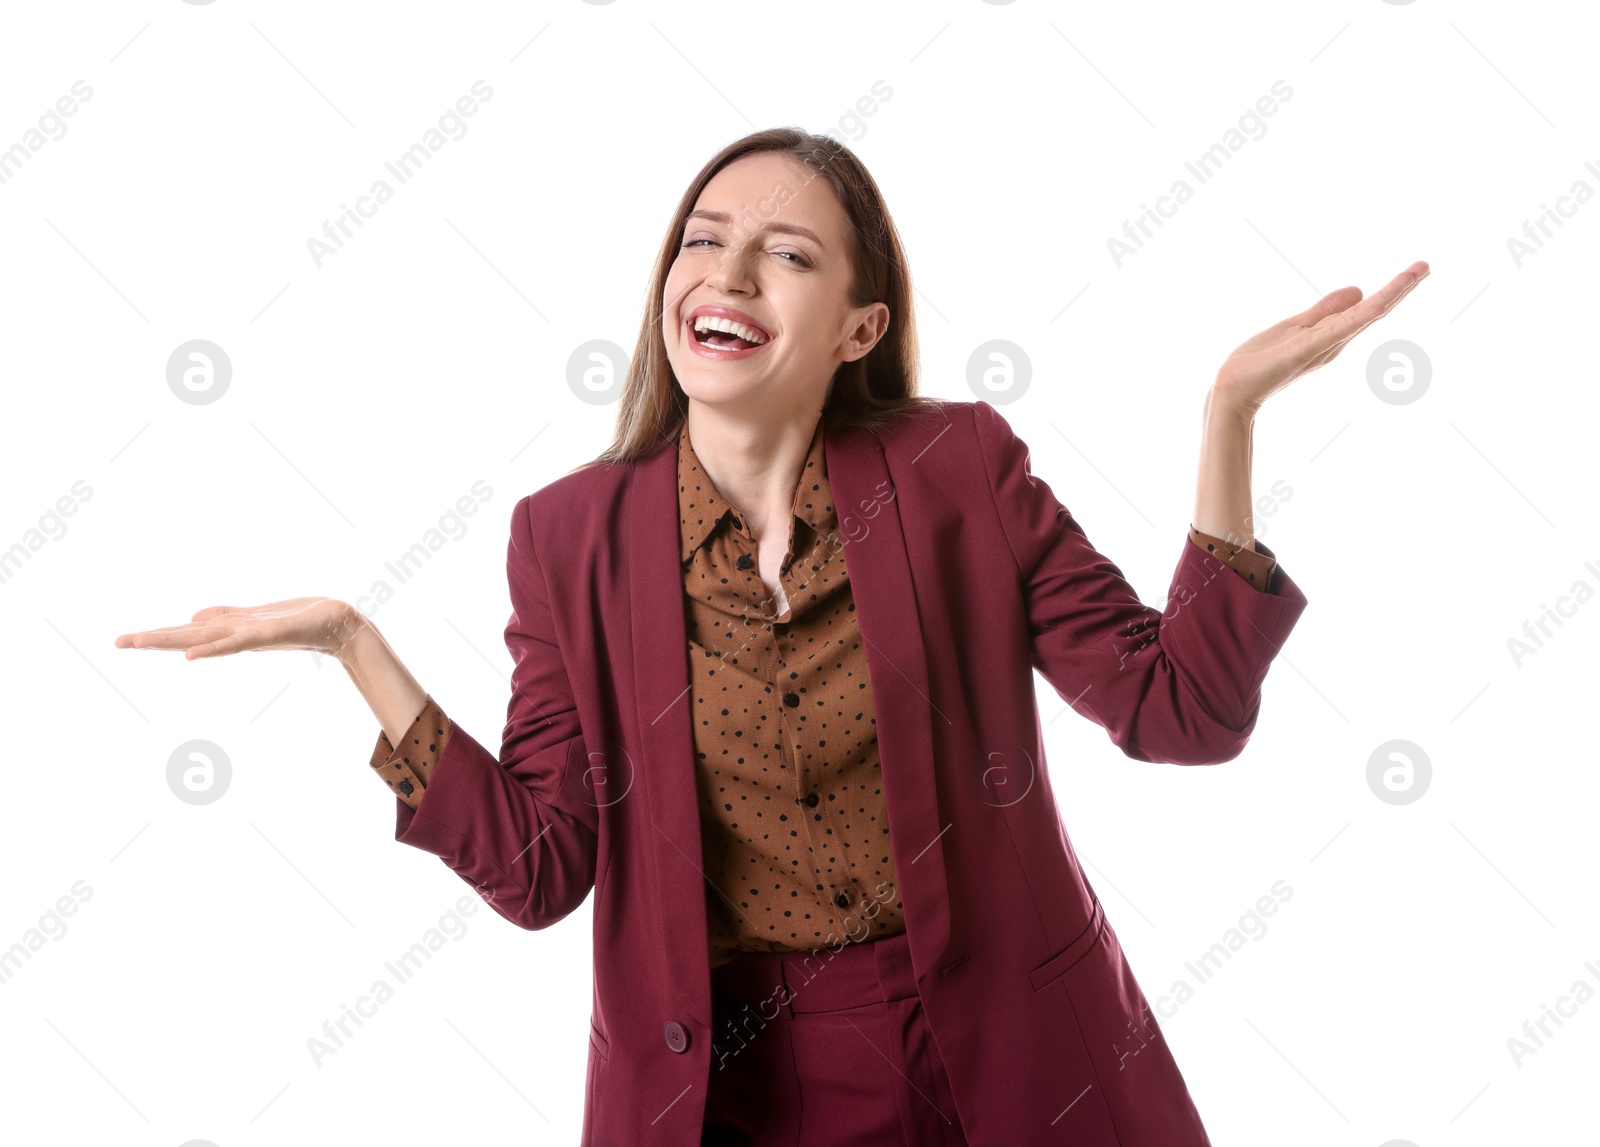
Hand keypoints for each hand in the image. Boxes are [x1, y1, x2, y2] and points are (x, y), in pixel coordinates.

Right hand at [114, 597, 362, 661]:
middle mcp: (234, 634)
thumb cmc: (299, 620)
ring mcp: (249, 635)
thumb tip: (192, 618)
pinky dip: (214, 649)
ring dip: (172, 642)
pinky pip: (236, 643)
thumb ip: (225, 617)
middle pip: (187, 636)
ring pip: (204, 639)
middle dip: (152, 640)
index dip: (156, 635)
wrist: (337, 625)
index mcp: (229, 629)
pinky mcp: (268, 634)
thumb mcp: (255, 616)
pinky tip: (191, 656)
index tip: (123, 640)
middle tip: (116, 644)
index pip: (186, 631)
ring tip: (140, 643)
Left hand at [1213, 260, 1429, 416]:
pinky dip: (1359, 316)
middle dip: (1401, 288)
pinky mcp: (1307, 350)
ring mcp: (1323, 346)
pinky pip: (1338, 330)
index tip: (1418, 268)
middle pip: (1374, 311)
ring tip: (1416, 273)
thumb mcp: (1298, 326)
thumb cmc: (1261, 362)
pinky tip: (1378, 302)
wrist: (1233, 388)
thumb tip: (1358, 290)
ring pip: (1364, 316)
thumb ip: (1326, 310)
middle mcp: (1334, 342)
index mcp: (1332, 334)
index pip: (1368, 308)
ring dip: (1390, 294)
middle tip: (1427, 265)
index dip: (1393, 288)